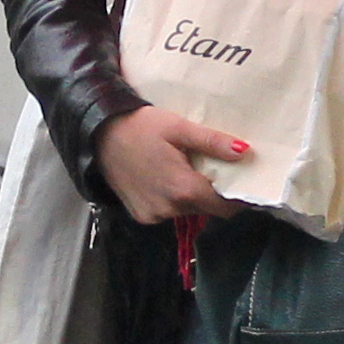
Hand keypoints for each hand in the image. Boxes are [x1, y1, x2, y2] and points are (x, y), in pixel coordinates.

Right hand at [99, 105, 248, 224]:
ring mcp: (153, 215)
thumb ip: (212, 142)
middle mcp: (170, 209)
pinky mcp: (141, 216)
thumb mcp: (179, 128)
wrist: (98, 134)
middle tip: (217, 169)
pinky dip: (172, 199)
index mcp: (183, 189)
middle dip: (215, 193)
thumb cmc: (140, 127)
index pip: (226, 207)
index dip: (239, 197)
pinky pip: (167, 212)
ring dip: (193, 195)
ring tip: (187, 169)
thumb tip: (245, 152)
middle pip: (207, 208)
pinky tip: (165, 178)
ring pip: (188, 210)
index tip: (245, 183)